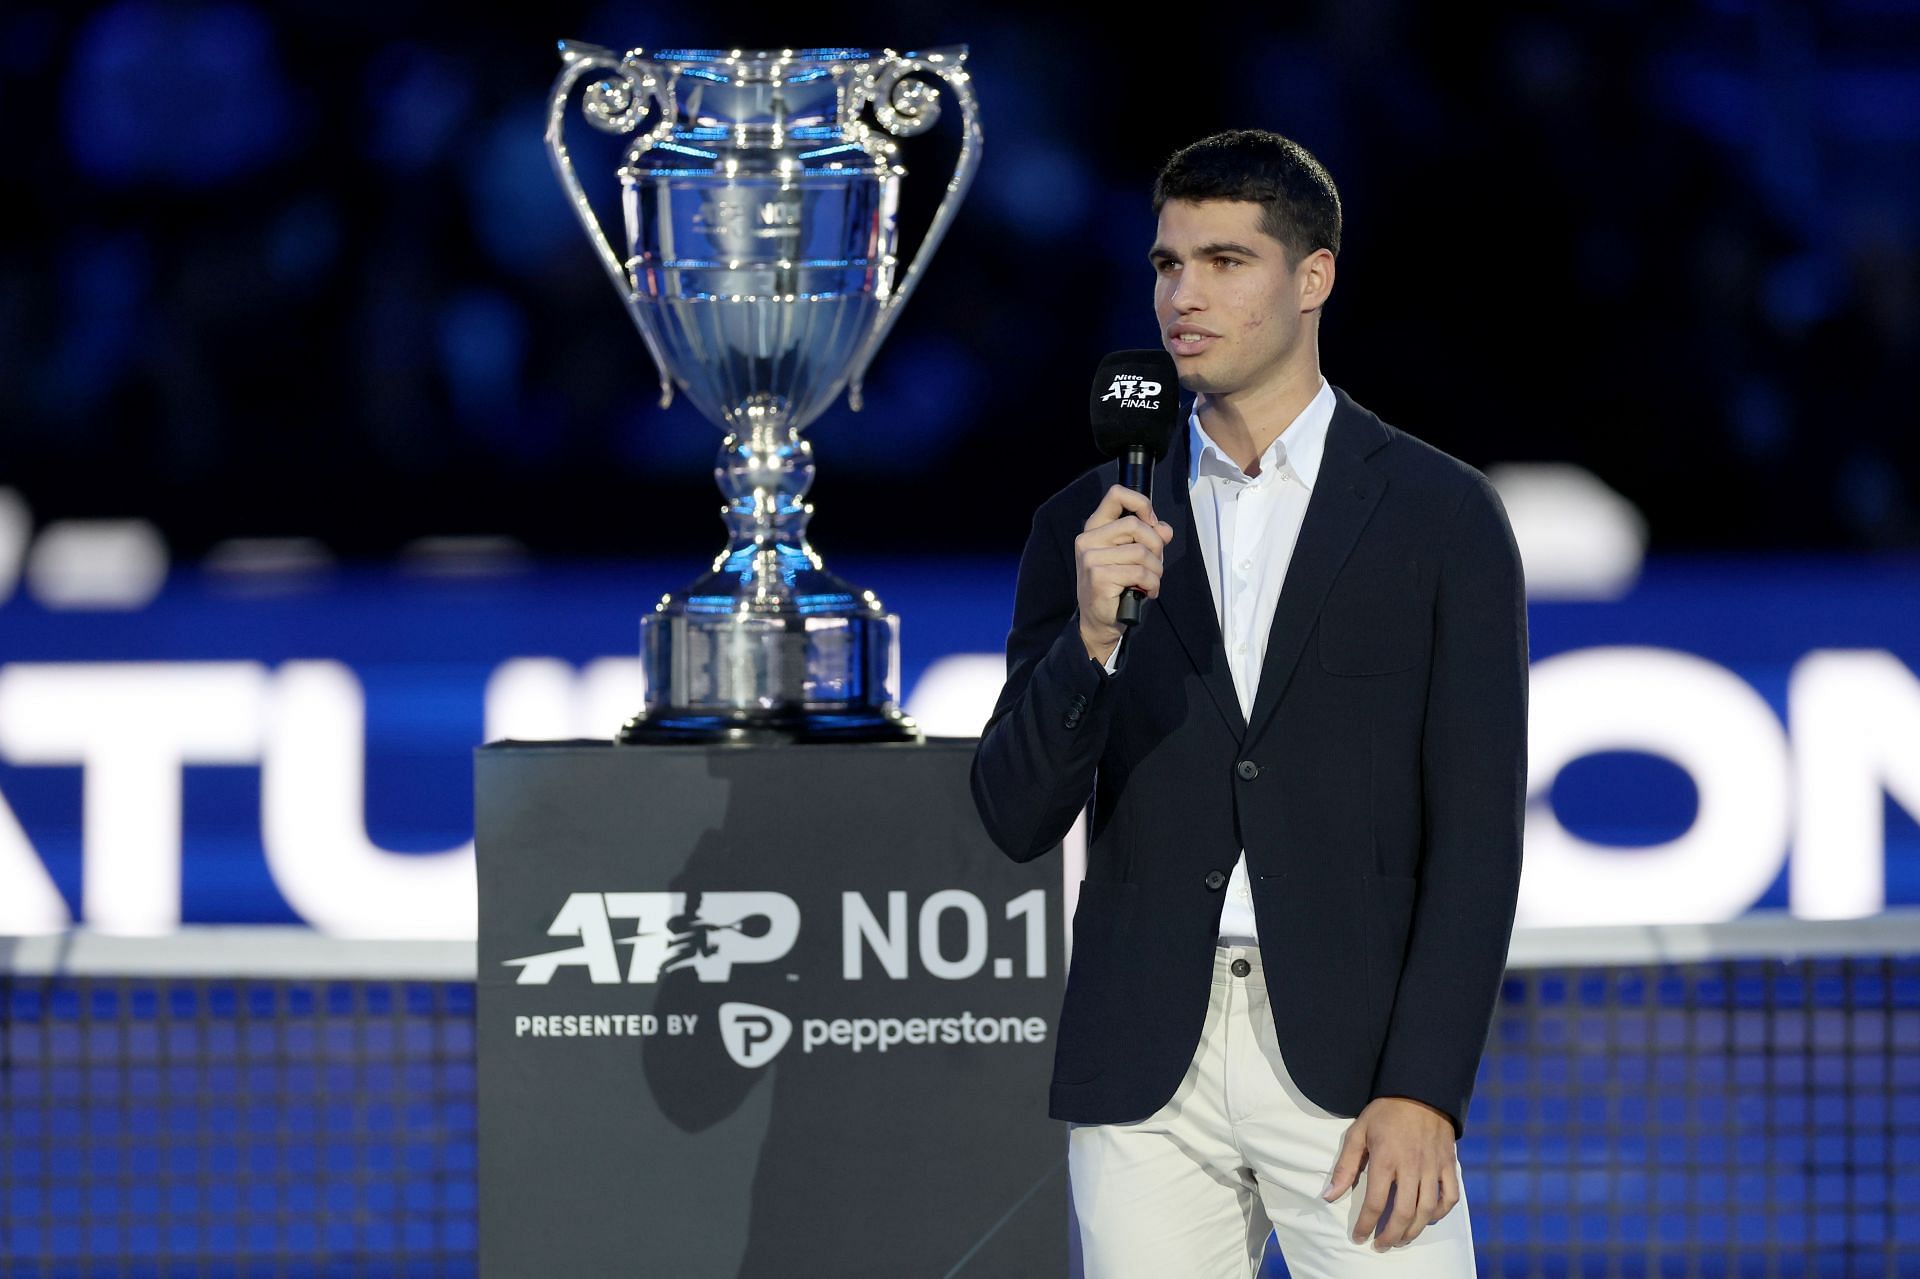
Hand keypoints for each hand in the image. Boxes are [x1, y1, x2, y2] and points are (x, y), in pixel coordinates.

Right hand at [1075, 485, 1174, 659]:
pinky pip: (1140, 572)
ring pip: (1141, 552)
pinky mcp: (1099, 576)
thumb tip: (1164, 529)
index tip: (1152, 522)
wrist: (1099, 621)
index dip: (1141, 503)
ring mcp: (1090, 558)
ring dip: (1156, 570)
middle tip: (1156, 564)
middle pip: (1136, 524)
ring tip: (1151, 582)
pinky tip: (1148, 592)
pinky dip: (1152, 584)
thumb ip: (1149, 538)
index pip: (1116, 495)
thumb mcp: (1133, 557)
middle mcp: (1088, 540)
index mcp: (1095, 528)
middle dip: (1156, 545)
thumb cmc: (1117, 586)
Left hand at [1320, 1096, 1458, 1249]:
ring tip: (1401, 1239)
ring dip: (1414, 1230)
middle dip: (1391, 1235)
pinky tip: (1428, 1218)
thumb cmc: (1385, 1112)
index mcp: (1386, 1159)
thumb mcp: (1358, 1132)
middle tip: (1381, 1245)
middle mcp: (1411, 1167)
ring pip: (1427, 1210)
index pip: (1375, 1202)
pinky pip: (1450, 1196)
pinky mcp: (1448, 1165)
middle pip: (1403, 1213)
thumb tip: (1329, 1196)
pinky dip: (1440, 1213)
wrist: (1420, 1090)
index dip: (1366, 1224)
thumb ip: (1345, 1166)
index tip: (1359, 1237)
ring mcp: (1432, 1167)